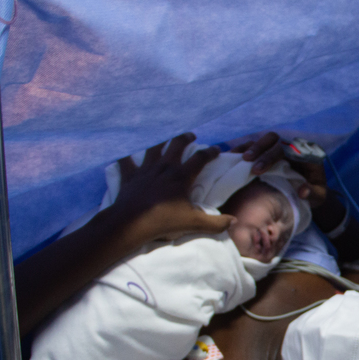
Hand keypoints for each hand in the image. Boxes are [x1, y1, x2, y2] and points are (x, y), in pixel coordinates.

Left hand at [110, 133, 234, 243]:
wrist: (132, 223)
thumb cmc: (164, 221)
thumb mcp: (193, 223)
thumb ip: (215, 223)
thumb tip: (233, 221)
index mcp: (181, 176)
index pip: (200, 158)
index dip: (210, 152)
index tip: (216, 149)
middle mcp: (165, 167)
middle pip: (176, 144)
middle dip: (185, 138)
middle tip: (191, 136)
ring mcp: (146, 169)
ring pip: (154, 147)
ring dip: (161, 140)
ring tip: (165, 138)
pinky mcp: (130, 175)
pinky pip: (126, 161)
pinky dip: (126, 155)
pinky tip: (125, 151)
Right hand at [228, 131, 328, 207]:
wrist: (310, 190)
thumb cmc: (314, 193)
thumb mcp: (318, 197)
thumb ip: (313, 194)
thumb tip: (303, 190)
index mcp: (307, 154)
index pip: (289, 148)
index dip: (272, 156)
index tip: (258, 170)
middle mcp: (293, 146)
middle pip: (275, 140)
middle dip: (260, 150)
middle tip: (248, 164)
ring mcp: (281, 147)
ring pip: (265, 139)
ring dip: (251, 147)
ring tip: (239, 159)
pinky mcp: (270, 151)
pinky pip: (257, 144)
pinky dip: (245, 148)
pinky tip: (232, 156)